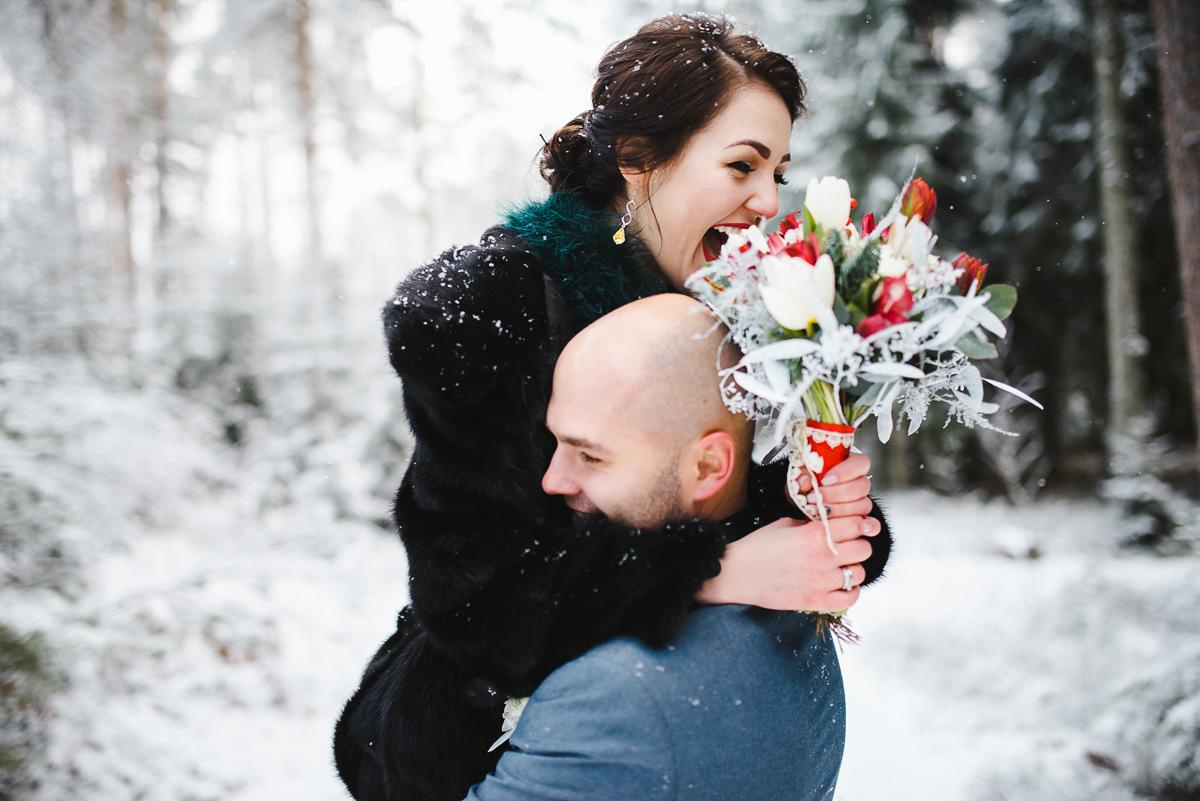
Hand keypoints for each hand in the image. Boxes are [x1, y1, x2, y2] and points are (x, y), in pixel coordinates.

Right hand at [696, 515, 880, 611]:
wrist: (737, 574)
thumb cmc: (758, 546)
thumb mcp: (784, 524)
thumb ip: (811, 523)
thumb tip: (831, 521)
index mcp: (814, 533)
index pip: (857, 524)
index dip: (857, 523)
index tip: (853, 526)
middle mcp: (822, 557)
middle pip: (864, 549)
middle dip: (857, 545)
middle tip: (846, 546)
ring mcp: (820, 582)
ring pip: (859, 573)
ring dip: (853, 568)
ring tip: (841, 566)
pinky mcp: (815, 601)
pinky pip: (850, 598)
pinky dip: (851, 591)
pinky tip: (841, 585)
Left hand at [792, 452, 873, 519]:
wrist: (795, 516)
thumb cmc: (802, 493)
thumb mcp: (797, 480)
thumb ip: (801, 476)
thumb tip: (806, 480)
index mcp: (845, 467)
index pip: (860, 463)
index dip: (846, 471)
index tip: (825, 480)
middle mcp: (856, 484)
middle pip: (861, 486)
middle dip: (836, 494)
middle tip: (815, 499)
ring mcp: (860, 504)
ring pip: (864, 505)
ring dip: (840, 510)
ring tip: (819, 513)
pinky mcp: (860, 523)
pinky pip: (873, 524)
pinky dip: (868, 526)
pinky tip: (859, 527)